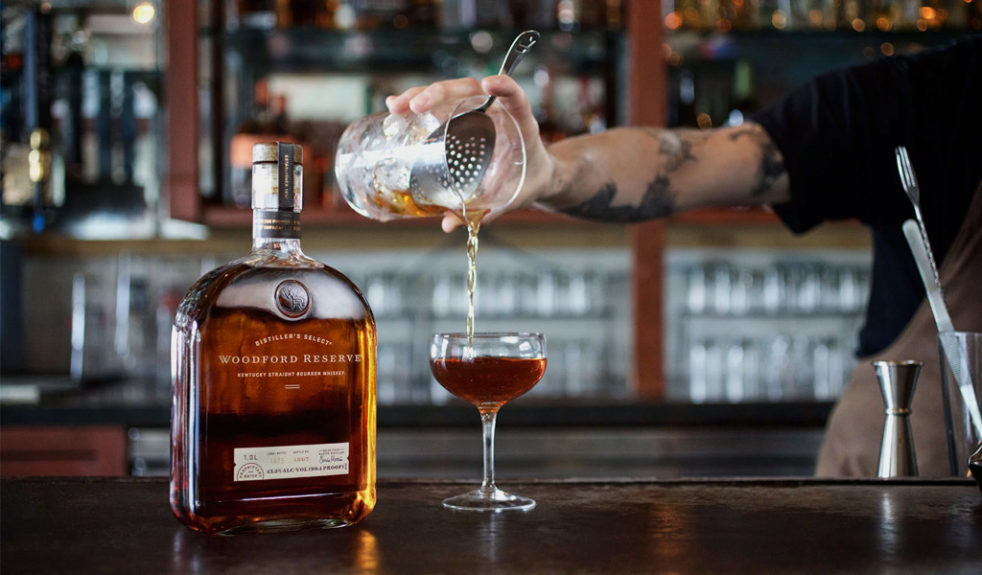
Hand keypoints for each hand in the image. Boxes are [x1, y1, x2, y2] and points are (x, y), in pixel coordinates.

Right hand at [386, 75, 553, 231]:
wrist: (534, 177)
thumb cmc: (526, 183)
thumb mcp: (508, 199)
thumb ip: (484, 211)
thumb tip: (449, 224)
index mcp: (520, 124)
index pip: (516, 97)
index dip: (505, 87)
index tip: (489, 83)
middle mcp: (498, 111)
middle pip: (469, 90)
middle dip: (440, 93)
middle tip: (416, 105)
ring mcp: (479, 112)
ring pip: (450, 93)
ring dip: (421, 94)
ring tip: (397, 105)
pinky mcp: (464, 118)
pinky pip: (441, 107)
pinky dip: (418, 105)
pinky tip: (396, 109)